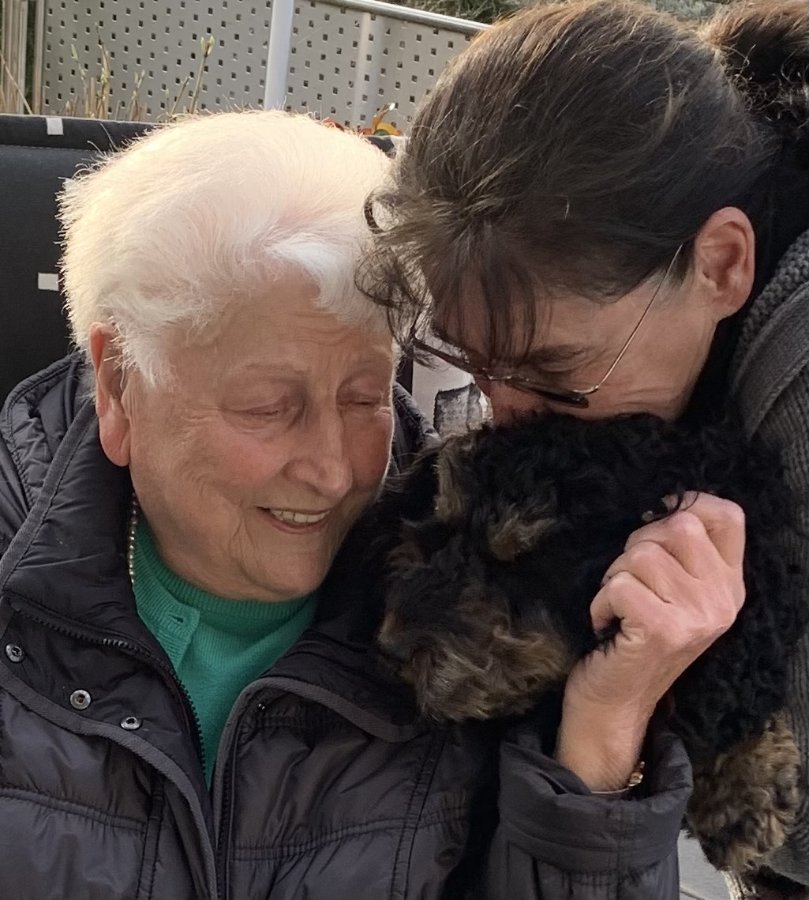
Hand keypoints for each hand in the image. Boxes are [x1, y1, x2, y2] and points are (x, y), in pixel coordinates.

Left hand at [555, 492, 745, 791]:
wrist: (617, 703)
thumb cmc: (635, 638)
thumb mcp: (674, 595)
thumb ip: (682, 554)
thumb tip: (665, 504)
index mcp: (730, 585)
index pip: (729, 516)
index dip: (688, 503)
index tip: (656, 519)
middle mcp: (723, 600)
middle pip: (677, 525)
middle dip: (637, 545)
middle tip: (629, 582)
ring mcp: (697, 616)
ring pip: (642, 554)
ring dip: (615, 577)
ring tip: (620, 608)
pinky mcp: (664, 630)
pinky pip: (619, 584)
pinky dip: (601, 602)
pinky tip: (608, 626)